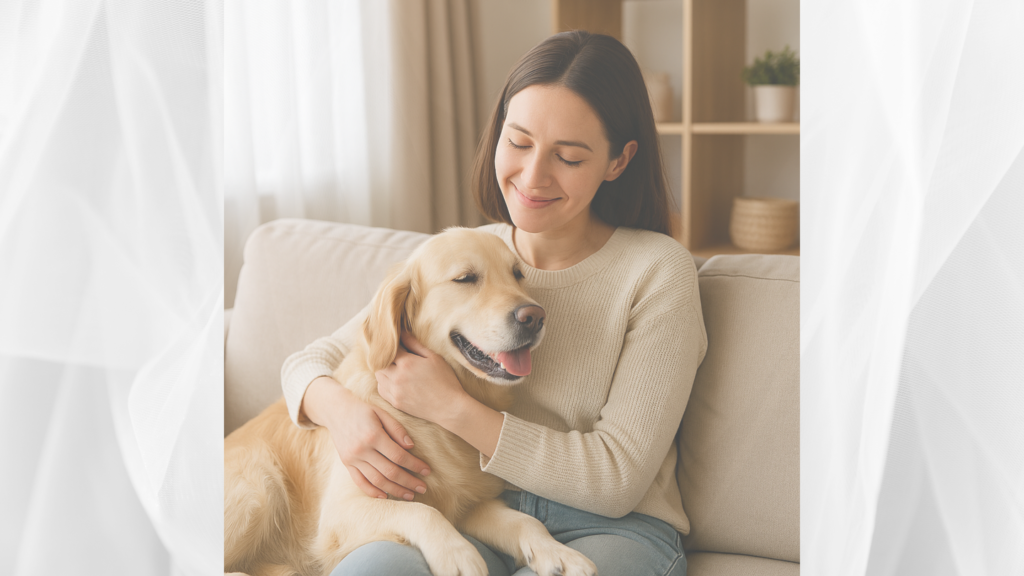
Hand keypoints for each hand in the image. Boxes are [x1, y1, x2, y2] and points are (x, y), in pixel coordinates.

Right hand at [302, 376, 431, 499]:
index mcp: (373, 435)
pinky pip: (360, 482)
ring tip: (409, 495)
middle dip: (408, 482)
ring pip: (376, 480)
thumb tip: (411, 447)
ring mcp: (353, 459)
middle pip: (390, 471)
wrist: (336, 411)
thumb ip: (397, 429)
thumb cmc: (363, 410)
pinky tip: (386, 496)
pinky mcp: (347, 464)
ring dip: (395, 490)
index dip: (415, 465)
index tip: (427, 471)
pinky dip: (373, 492)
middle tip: (423, 488)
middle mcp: (362, 450)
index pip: (399, 456)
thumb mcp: (382, 413)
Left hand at [375, 332, 467, 424]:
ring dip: (384, 370)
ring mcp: (394, 391)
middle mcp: (396, 377)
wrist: (449, 406)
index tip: (398, 344)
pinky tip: (395, 381)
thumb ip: (415, 344)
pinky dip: (384, 383)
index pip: (390, 349)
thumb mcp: (433, 357)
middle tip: (397, 357)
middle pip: (380, 362)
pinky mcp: (395, 402)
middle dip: (386, 358)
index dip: (393, 345)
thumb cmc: (445, 380)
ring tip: (396, 369)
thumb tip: (402, 332)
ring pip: (378, 376)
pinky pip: (381, 389)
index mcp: (406, 363)